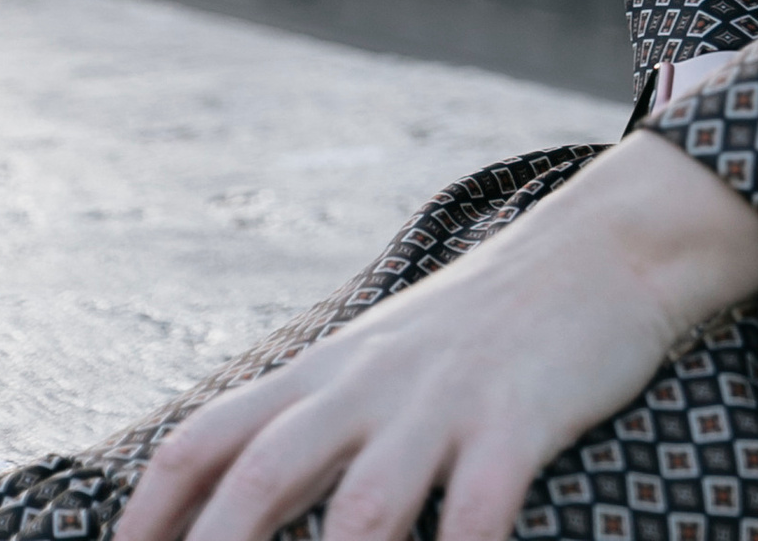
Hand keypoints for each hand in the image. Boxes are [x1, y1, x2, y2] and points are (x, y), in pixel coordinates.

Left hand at [114, 127, 757, 540]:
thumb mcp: (386, 354)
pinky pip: (478, 511)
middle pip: (263, 474)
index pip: (208, 438)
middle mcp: (369, 385)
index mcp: (328, 372)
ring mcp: (444, 403)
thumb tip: (242, 492)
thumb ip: (318, 415)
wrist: (605, 246)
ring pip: (364, 505)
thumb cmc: (488, 323)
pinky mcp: (519, 419)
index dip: (152, 510)